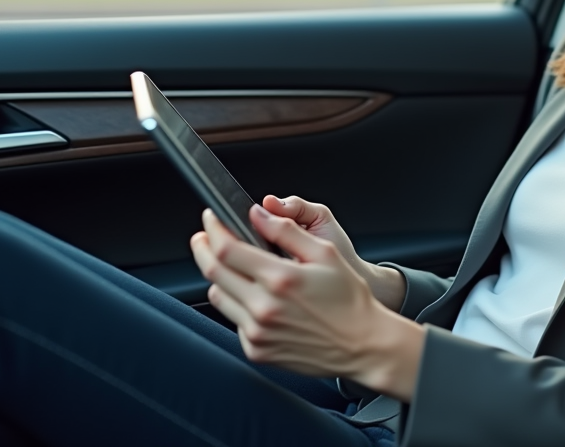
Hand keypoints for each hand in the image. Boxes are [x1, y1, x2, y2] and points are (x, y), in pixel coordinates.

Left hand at [190, 206, 422, 400]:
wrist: (361, 345)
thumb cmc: (349, 299)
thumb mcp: (326, 253)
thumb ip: (288, 230)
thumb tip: (258, 214)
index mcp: (280, 279)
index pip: (227, 249)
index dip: (213, 229)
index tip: (211, 219)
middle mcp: (264, 308)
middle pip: (213, 271)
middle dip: (203, 249)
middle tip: (204, 237)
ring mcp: (257, 333)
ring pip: (218, 296)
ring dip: (219, 277)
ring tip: (235, 268)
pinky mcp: (256, 350)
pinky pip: (234, 320)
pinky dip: (238, 304)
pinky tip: (257, 298)